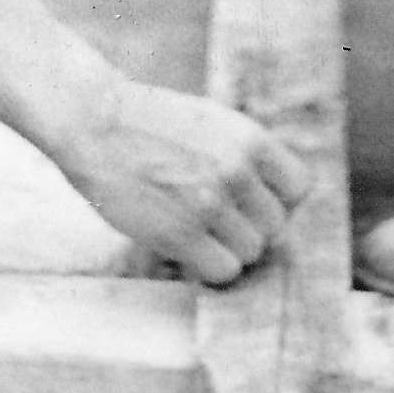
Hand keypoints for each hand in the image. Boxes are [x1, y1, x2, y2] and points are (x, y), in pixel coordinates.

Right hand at [49, 81, 311, 284]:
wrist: (94, 122)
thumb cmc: (152, 124)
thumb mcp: (213, 122)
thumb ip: (247, 155)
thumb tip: (279, 202)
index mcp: (250, 137)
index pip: (299, 188)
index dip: (277, 199)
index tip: (252, 200)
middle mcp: (237, 170)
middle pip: (275, 225)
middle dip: (250, 225)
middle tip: (218, 218)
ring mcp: (209, 204)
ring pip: (251, 252)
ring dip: (228, 248)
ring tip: (199, 230)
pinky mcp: (180, 234)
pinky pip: (222, 270)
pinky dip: (209, 266)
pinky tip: (188, 248)